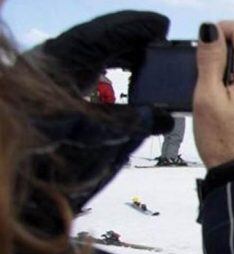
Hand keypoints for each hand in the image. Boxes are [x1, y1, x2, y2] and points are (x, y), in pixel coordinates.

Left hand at [19, 12, 173, 220]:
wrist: (16, 191)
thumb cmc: (49, 166)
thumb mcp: (98, 143)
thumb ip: (131, 124)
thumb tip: (161, 115)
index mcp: (59, 67)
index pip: (102, 35)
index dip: (134, 27)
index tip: (160, 26)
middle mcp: (49, 68)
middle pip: (94, 43)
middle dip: (129, 43)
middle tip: (160, 46)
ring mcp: (45, 83)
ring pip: (86, 58)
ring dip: (117, 59)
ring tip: (147, 65)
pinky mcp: (44, 99)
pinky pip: (80, 77)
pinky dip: (105, 75)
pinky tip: (121, 86)